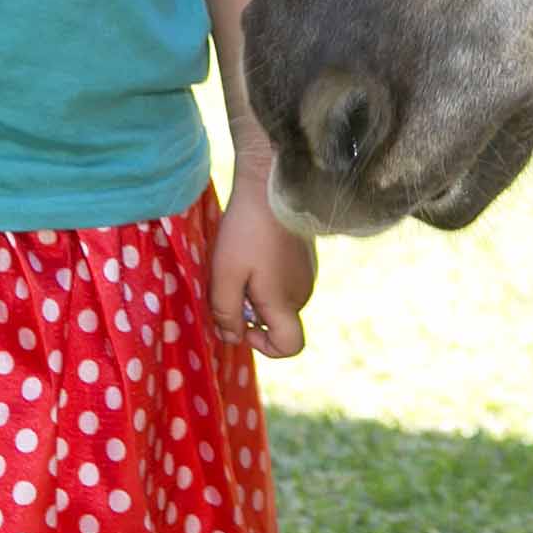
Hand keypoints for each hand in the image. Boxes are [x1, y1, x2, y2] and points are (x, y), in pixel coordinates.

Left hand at [211, 170, 315, 357]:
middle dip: (251, 312)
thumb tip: (231, 337)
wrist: (273, 184)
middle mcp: (303, 293)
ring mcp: (308, 274)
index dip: (264, 347)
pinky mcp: (305, 258)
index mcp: (285, 303)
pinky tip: (252, 249)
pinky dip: (266, 275)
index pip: (290, 347)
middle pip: (278, 321)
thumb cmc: (247, 231)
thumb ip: (225, 313)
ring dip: (257, 292)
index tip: (243, 325)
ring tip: (239, 261)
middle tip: (229, 282)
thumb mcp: (224, 274)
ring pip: (280, 300)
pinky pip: (285, 280)